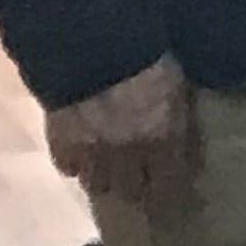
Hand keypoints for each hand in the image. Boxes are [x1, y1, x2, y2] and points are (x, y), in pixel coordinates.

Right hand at [47, 55, 195, 205]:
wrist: (93, 44)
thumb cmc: (147, 55)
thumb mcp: (177, 86)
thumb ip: (180, 121)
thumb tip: (185, 148)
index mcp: (163, 139)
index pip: (170, 183)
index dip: (172, 195)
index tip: (175, 201)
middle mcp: (127, 154)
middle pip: (132, 191)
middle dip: (139, 191)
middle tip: (141, 188)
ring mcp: (91, 151)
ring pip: (99, 185)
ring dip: (106, 181)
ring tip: (110, 175)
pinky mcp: (60, 143)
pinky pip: (68, 167)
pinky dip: (75, 165)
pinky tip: (80, 158)